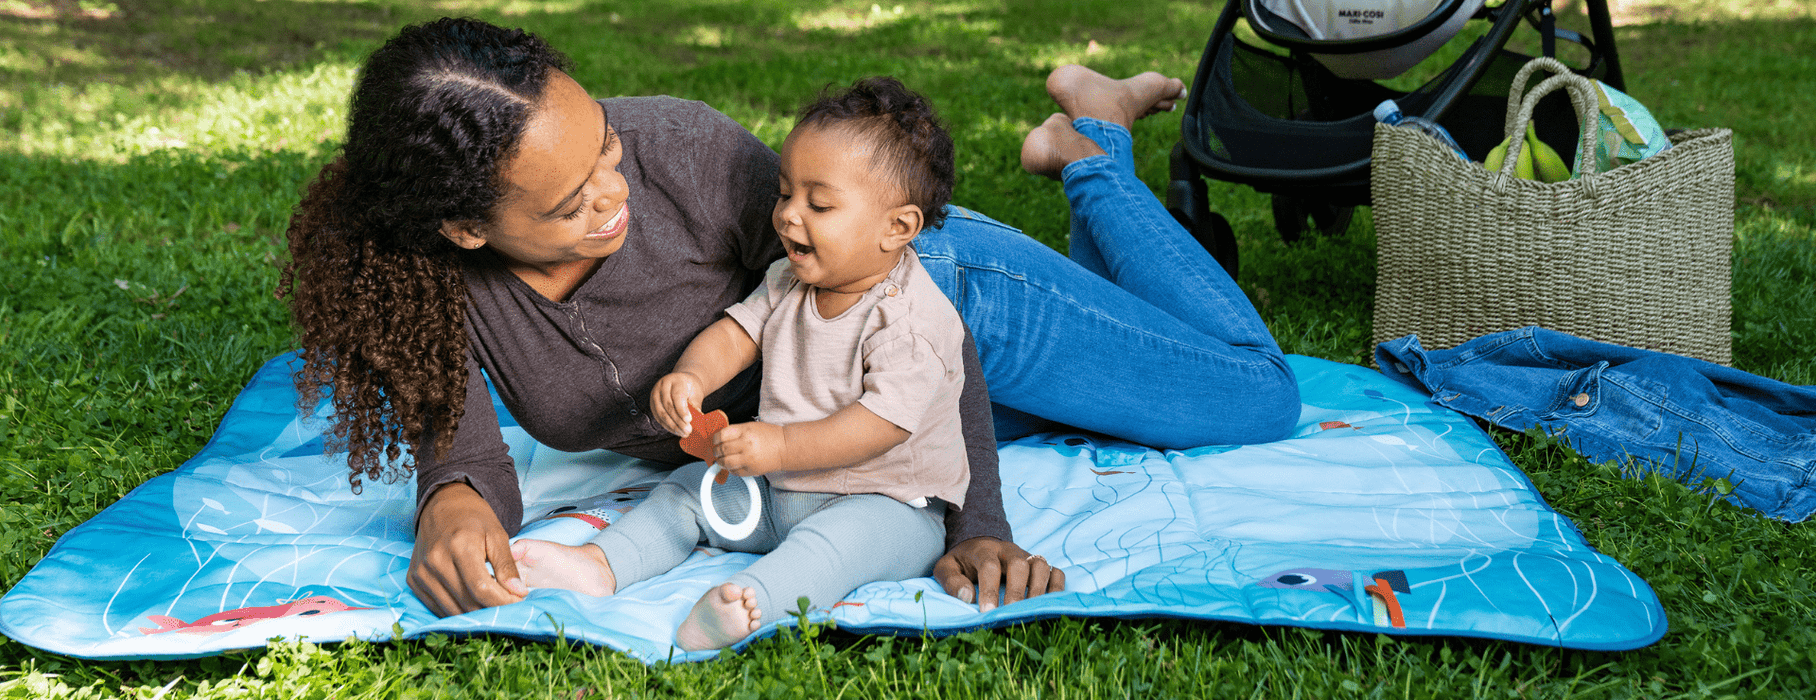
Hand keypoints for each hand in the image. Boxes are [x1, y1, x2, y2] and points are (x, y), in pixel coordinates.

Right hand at [408, 481, 526, 616]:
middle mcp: (435, 561)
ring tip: (492, 602)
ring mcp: (421, 572)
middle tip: (509, 605)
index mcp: (459, 546)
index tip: (518, 602)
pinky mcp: (413, 580)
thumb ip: (507, 565)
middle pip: (467, 602)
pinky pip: (437, 607)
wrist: (443, 505)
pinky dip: (457, 610)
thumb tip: (519, 592)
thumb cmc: (474, 519)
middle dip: (492, 609)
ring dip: (475, 613)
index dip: (502, 601)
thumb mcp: (497, 535)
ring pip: (452, 610)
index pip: (481, 588)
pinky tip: (472, 601)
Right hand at [651, 372, 705, 436]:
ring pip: (661, 413)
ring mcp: (655, 394)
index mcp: (675, 380)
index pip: (677, 396)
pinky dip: (667, 426)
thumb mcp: (696, 394)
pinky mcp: (652, 404)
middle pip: (667, 405)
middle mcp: (662, 385)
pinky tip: (676, 431)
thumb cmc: (690, 389)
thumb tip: (697, 422)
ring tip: (683, 433)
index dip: (682, 409)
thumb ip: (695, 406)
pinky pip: (658, 417)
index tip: (689, 420)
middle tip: (688, 430)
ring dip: (672, 426)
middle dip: (678, 420)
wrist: (682, 382)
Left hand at [713, 421, 787, 476]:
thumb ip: (735, 432)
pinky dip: (730, 469)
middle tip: (717, 451)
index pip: (721, 435)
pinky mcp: (751, 470)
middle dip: (716, 451)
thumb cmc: (769, 436)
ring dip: (720, 462)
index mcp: (745, 431)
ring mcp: (748, 459)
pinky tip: (733, 465)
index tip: (715, 441)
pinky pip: (734, 472)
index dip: (715, 439)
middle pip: (722, 449)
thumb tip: (719, 439)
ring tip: (721, 460)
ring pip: (725, 463)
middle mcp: (746, 445)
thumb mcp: (751, 426)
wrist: (785, 448)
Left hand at [933, 537, 1064, 611]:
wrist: (979, 544)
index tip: (987, 612)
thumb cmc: (963, 563)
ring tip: (1031, 612)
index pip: (990, 566)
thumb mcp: (946, 568)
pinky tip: (1049, 606)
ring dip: (1039, 591)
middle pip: (1020, 564)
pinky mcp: (1040, 566)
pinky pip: (1057, 572)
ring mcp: (1027, 557)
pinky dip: (1057, 588)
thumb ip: (952, 581)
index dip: (990, 590)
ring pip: (1041, 566)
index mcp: (984, 550)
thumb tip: (968, 598)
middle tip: (1011, 614)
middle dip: (1017, 591)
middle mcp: (1009, 551)